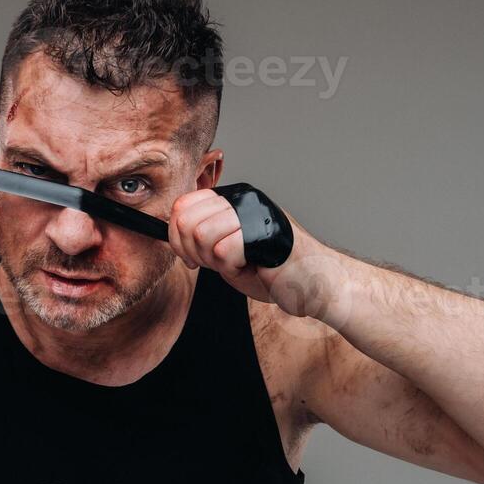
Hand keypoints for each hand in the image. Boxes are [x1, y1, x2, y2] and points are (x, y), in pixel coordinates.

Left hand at [167, 188, 330, 314]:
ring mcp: (254, 211)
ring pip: (201, 233)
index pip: (182, 205)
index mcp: (233, 198)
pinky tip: (252, 268)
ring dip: (215, 261)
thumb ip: (203, 235)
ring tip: (240, 264)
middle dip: (193, 252)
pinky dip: (233, 269)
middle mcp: (243, 198)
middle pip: (185, 219)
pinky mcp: (264, 230)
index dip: (177, 238)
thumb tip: (171, 230)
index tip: (193, 258)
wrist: (312, 285)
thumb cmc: (272, 271)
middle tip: (218, 263)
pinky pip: (223, 250)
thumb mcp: (227, 249)